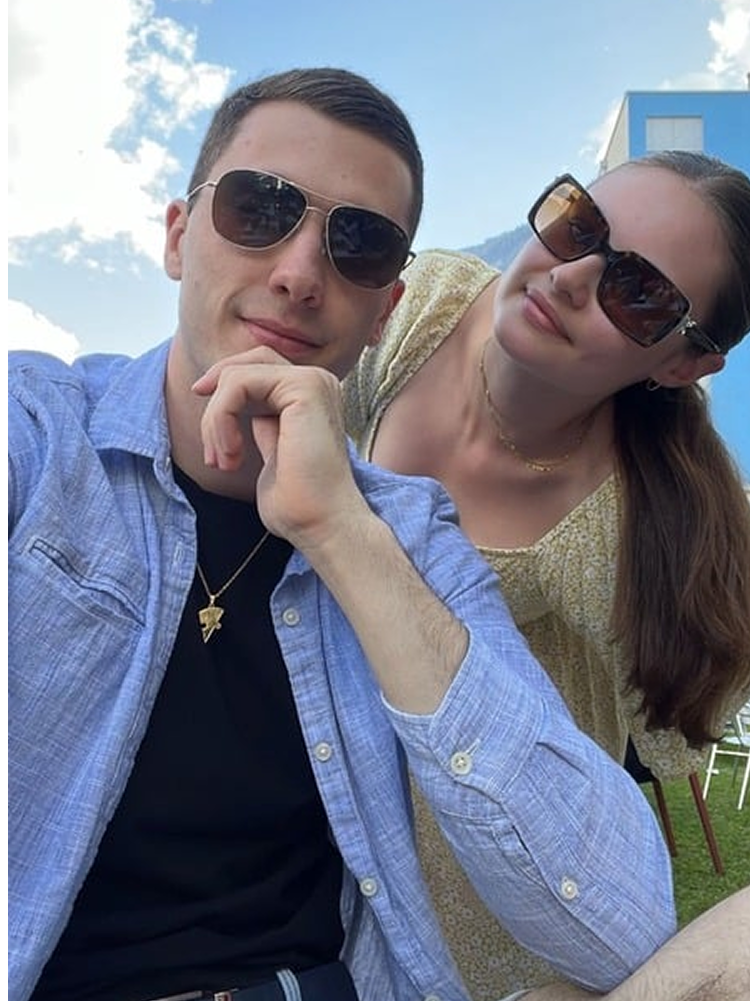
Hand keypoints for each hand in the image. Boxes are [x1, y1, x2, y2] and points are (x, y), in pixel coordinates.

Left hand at [192, 347, 366, 547]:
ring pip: (237, 375)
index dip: (224, 389)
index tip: (210, 433)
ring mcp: (313, 381)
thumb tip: (229, 403)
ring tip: (223, 461)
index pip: (257, 369)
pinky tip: (232, 454)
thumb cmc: (298, 503)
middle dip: (216, 398)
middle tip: (211, 450)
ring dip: (216, 420)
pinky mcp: (304, 387)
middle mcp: (317, 382)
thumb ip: (261, 422)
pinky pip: (238, 383)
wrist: (321, 524)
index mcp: (311, 397)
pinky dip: (221, 418)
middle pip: (248, 362)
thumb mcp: (272, 450)